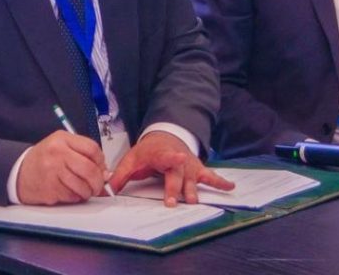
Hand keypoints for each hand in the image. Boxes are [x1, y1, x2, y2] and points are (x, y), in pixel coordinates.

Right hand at [17, 131, 106, 204]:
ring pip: (81, 186)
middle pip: (89, 169)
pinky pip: (70, 196)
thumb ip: (83, 152)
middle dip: (98, 181)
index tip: (102, 168)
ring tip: (86, 190)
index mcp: (62, 140)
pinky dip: (76, 197)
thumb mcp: (62, 144)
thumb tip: (104, 172)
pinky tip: (72, 192)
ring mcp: (51, 174)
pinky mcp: (48, 191)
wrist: (17, 172)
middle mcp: (57, 155)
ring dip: (88, 191)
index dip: (101, 161)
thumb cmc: (44, 157)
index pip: (92, 149)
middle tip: (99, 185)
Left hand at [108, 131, 234, 206]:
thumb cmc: (149, 150)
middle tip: (174, 202)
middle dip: (176, 188)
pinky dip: (220, 181)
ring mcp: (189, 164)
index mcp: (161, 153)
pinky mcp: (197, 169)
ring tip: (194, 201)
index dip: (171, 157)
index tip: (176, 158)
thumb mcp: (132, 157)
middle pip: (178, 174)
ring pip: (193, 177)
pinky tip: (231, 186)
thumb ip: (120, 174)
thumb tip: (107, 189)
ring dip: (193, 189)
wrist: (166, 135)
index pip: (166, 155)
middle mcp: (178, 158)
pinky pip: (210, 176)